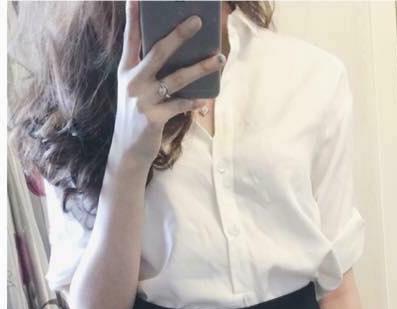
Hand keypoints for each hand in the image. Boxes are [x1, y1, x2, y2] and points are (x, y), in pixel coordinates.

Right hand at [112, 0, 224, 168]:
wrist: (127, 151)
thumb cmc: (135, 116)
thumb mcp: (134, 90)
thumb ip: (146, 70)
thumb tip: (173, 50)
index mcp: (126, 70)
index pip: (131, 37)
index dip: (133, 16)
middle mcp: (133, 81)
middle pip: (158, 51)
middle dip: (179, 35)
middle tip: (197, 21)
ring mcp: (143, 99)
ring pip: (176, 78)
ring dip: (200, 68)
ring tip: (218, 59)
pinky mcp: (153, 117)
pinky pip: (180, 105)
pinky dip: (194, 102)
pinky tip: (206, 99)